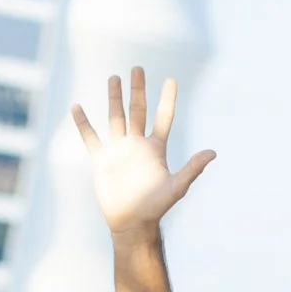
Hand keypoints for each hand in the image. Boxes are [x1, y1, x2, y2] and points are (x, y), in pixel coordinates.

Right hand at [72, 67, 214, 237]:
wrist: (132, 223)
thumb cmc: (156, 208)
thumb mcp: (176, 187)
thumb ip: (193, 168)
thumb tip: (213, 153)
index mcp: (155, 148)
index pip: (163, 117)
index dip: (168, 99)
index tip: (171, 80)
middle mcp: (137, 145)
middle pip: (138, 110)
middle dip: (137, 89)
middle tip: (137, 68)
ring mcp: (118, 151)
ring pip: (116, 117)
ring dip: (114, 98)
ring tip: (114, 78)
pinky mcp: (101, 161)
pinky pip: (91, 138)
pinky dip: (83, 123)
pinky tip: (77, 107)